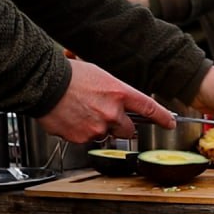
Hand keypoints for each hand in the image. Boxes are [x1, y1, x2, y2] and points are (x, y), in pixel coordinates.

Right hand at [37, 59, 172, 142]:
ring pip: (105, 134)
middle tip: (105, 114)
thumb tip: (118, 101)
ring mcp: (97, 127)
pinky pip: (86, 138)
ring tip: (81, 111)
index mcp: (119, 93)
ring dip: (98, 127)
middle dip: (121, 125)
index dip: (162, 117)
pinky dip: (80, 131)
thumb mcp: (99, 75)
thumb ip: (114, 92)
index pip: (149, 108)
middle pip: (128, 129)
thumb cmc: (69, 75)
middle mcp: (112, 113)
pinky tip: (71, 117)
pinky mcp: (81, 138)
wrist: (44, 83)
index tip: (170, 122)